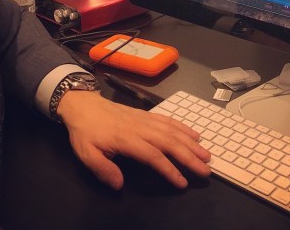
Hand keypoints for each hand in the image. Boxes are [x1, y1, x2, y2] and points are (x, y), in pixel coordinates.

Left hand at [56, 90, 211, 189]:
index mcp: (127, 139)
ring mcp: (145, 119)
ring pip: (172, 130)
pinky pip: (168, 119)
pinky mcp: (146, 114)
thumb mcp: (86, 154)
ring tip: (206, 154)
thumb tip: (119, 185)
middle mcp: (140, 128)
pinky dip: (183, 127)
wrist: (84, 105)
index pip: (153, 155)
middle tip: (206, 170)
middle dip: (189, 156)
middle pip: (169, 142)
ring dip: (191, 142)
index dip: (169, 169)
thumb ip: (103, 169)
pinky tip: (194, 134)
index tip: (182, 182)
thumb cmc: (86, 132)